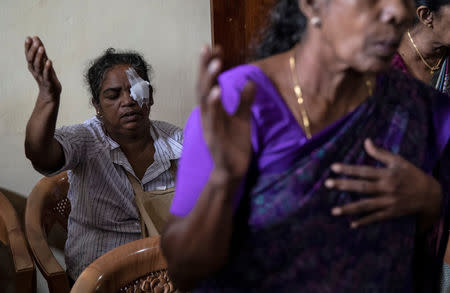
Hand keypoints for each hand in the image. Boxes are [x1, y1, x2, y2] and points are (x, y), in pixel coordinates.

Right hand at [25, 36, 60, 99]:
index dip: (27, 47)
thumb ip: (40, 51)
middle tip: (36, 41)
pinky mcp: (48, 81)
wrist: (50, 93)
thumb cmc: (47, 76)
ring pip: (38, 66)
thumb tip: (35, 37)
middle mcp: (35, 70)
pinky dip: (47, 68)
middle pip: (31, 60)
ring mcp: (41, 76)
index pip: (28, 55)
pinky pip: (46, 74)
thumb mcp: (43, 62)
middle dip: (33, 50)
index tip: (28, 37)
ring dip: (39, 56)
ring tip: (42, 48)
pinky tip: (49, 61)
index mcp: (32, 66)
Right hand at [197, 45, 254, 180]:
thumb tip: (251, 81)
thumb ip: (245, 101)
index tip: (216, 47)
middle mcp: (207, 116)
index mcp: (213, 110)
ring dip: (209, 82)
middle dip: (204, 67)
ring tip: (214, 64)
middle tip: (207, 47)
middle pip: (202, 87)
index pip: (210, 83)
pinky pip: (213, 120)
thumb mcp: (242, 120)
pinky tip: (217, 92)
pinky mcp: (214, 138)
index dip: (210, 66)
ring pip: (205, 101)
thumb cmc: (234, 145)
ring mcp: (209, 126)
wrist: (232, 171)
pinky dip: (213, 105)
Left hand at [326, 138, 441, 228]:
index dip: (348, 169)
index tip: (333, 168)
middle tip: (327, 184)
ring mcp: (389, 202)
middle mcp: (387, 188)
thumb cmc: (412, 175)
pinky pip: (376, 218)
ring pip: (366, 205)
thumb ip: (380, 153)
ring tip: (333, 211)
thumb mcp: (398, 161)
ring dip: (349, 208)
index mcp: (387, 174)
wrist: (430, 194)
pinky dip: (364, 221)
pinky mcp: (392, 213)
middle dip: (344, 186)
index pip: (364, 171)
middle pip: (362, 187)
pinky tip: (351, 224)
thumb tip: (366, 141)